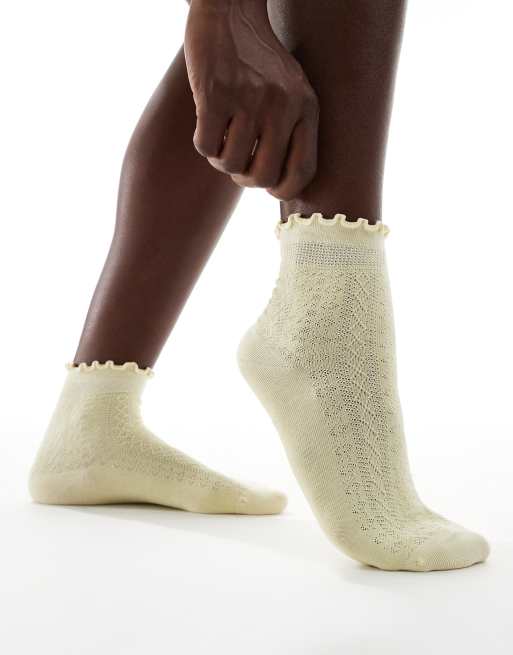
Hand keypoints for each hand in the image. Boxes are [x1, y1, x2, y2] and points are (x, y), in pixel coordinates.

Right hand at [184, 0, 318, 199]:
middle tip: (238, 165)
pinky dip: (203, 142)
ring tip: (223, 136)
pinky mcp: (214, 94)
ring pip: (230, 164)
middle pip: (263, 177)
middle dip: (245, 179)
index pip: (303, 172)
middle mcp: (282, 105)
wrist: (230, 11)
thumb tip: (278, 185)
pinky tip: (207, 123)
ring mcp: (248, 99)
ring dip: (220, 159)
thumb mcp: (292, 90)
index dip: (282, 190)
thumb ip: (293, 131)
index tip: (268, 187)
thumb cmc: (259, 61)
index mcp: (306, 107)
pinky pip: (206, 146)